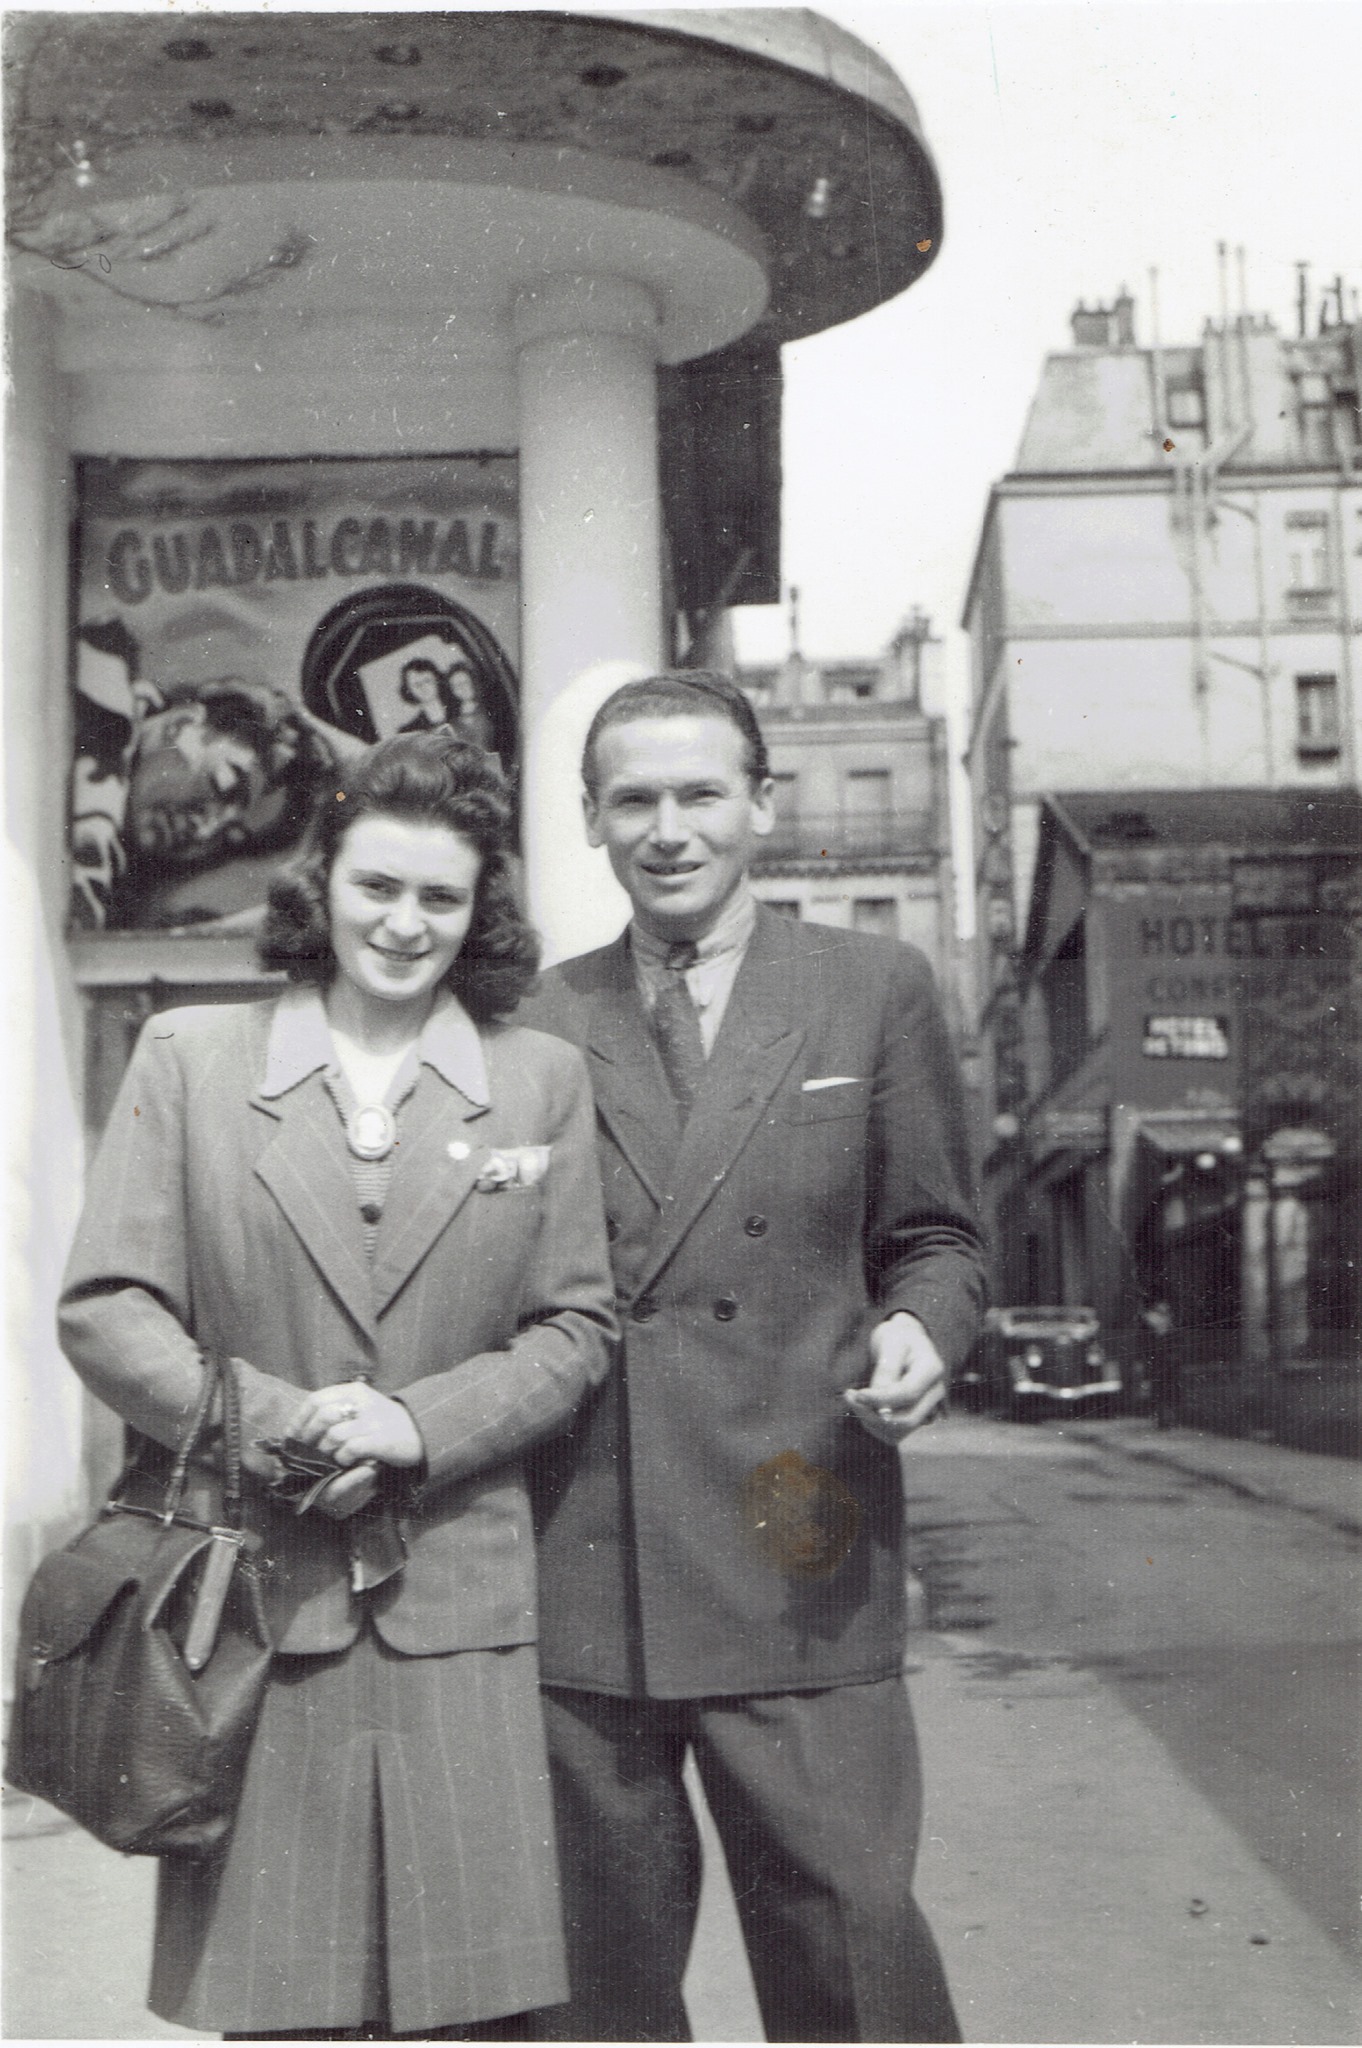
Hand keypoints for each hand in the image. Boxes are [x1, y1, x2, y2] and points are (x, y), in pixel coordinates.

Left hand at [289, 1379, 424, 1468]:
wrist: (419, 1430)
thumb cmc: (383, 1421)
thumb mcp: (361, 1406)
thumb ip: (336, 1409)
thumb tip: (301, 1426)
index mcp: (354, 1390)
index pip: (316, 1399)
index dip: (299, 1419)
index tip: (291, 1435)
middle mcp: (363, 1402)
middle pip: (322, 1416)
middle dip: (309, 1436)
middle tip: (308, 1449)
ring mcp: (373, 1421)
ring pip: (334, 1435)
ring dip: (325, 1450)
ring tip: (330, 1456)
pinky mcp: (381, 1440)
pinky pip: (350, 1449)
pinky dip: (342, 1458)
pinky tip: (345, 1460)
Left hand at [844, 1313, 946, 1444]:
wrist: (906, 1343)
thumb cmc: (898, 1338)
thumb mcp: (891, 1343)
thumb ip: (887, 1372)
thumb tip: (880, 1406)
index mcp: (933, 1370)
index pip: (908, 1394)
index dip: (879, 1398)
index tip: (855, 1393)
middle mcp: (936, 1394)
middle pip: (907, 1420)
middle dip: (873, 1414)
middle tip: (849, 1395)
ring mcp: (929, 1409)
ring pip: (899, 1432)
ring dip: (871, 1423)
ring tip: (854, 1400)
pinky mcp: (917, 1419)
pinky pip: (895, 1435)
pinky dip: (875, 1427)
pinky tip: (864, 1409)